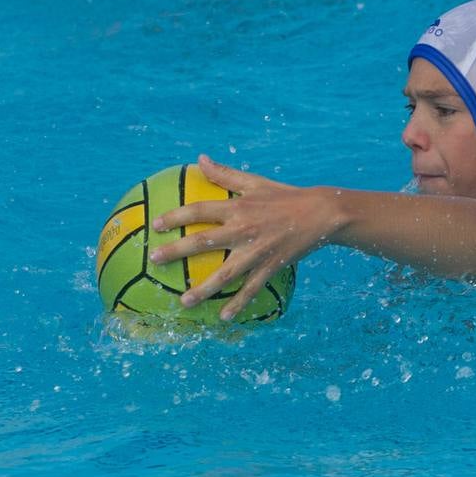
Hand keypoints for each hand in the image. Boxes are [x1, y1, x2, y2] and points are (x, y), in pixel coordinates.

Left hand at [148, 154, 341, 320]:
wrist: (321, 213)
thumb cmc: (284, 195)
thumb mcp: (254, 182)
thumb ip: (224, 174)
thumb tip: (199, 159)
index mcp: (238, 208)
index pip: (200, 210)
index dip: (176, 216)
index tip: (156, 225)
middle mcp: (244, 229)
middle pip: (204, 242)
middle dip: (177, 251)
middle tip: (154, 260)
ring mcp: (257, 251)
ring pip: (225, 273)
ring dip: (203, 288)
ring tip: (183, 302)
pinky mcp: (271, 266)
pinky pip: (252, 288)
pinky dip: (239, 303)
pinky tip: (224, 317)